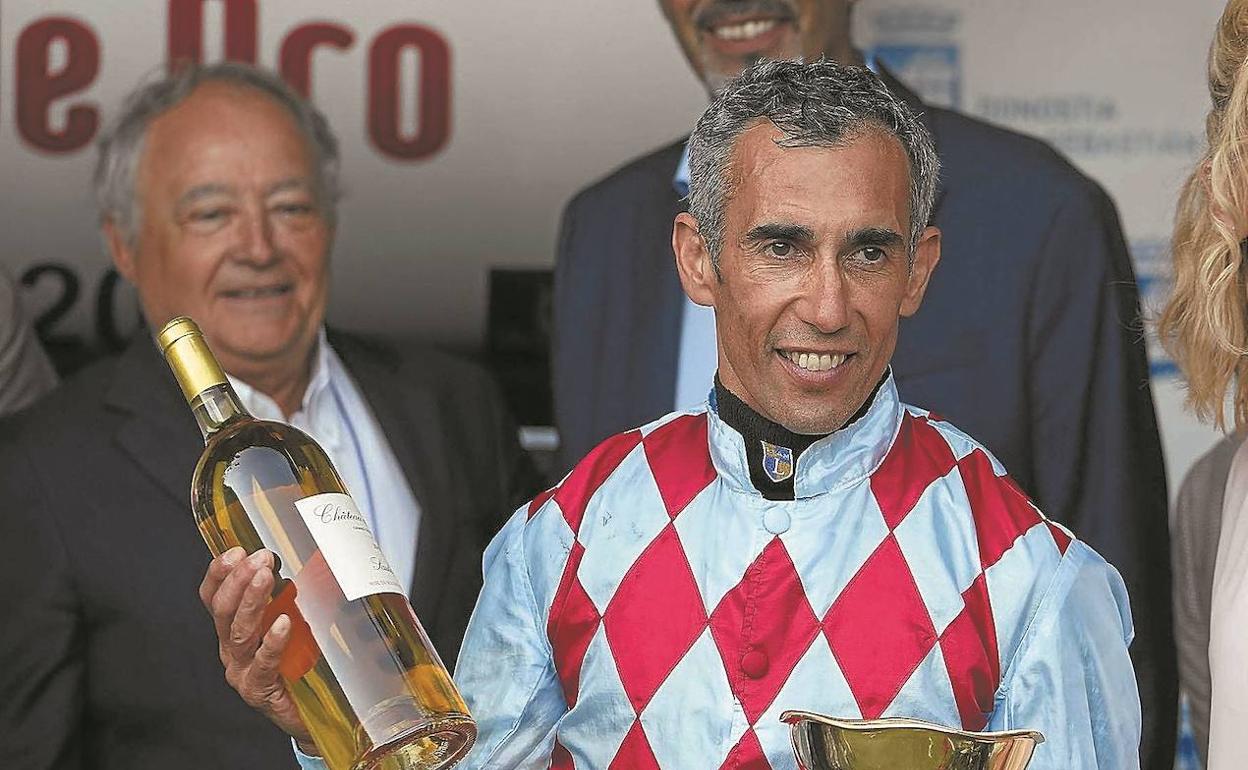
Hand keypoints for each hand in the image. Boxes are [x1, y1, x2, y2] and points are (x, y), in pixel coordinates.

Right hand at [199, 547, 318, 754]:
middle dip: (239, 580)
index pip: (214, 596)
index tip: (237, 550)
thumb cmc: (301, 662)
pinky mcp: (259, 689)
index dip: (220, 573)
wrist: (311, 711)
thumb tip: (305, 556)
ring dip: (252, 601)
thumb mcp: (293, 620)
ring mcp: (242, 670)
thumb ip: (289, 595)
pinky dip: (272, 641)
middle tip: (260, 559)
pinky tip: (284, 623)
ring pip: (239, 633)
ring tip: (265, 577)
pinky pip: (262, 663)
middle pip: (222, 610)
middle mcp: (232, 648)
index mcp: (233, 628)